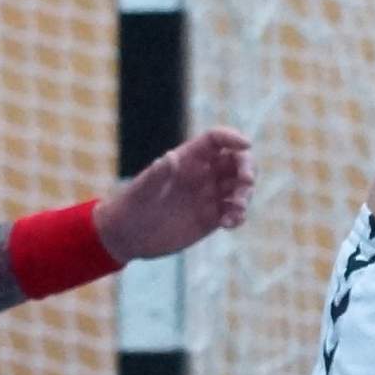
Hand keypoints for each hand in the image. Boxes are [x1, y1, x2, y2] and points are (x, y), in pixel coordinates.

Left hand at [95, 127, 255, 262]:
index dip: (232, 137)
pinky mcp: (212, 217)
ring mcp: (209, 195)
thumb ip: (157, 174)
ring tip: (236, 211)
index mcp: (187, 159)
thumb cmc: (130, 208)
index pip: (216, 140)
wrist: (127, 237)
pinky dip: (238, 216)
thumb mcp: (141, 191)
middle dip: (248, 167)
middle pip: (236, 160)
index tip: (246, 145)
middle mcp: (202, 174)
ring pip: (240, 187)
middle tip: (246, 182)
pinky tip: (228, 225)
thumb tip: (171, 157)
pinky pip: (234, 212)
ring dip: (245, 195)